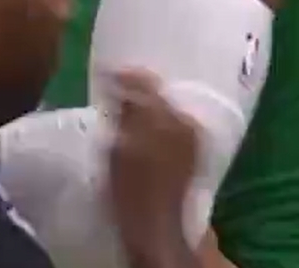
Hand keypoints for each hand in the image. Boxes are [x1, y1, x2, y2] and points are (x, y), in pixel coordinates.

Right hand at [108, 70, 200, 261]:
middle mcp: (186, 122)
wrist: (156, 225)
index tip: (105, 73)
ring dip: (149, 107)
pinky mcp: (193, 152)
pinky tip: (144, 128)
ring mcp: (193, 137)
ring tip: (127, 109)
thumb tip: (119, 84)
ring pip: (167, 109)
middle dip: (138, 90)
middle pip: (159, 94)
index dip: (124, 75)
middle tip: (114, 89)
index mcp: (166, 117)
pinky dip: (158, 122)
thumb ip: (123, 111)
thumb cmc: (131, 188)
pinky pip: (174, 125)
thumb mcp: (117, 146)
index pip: (146, 82)